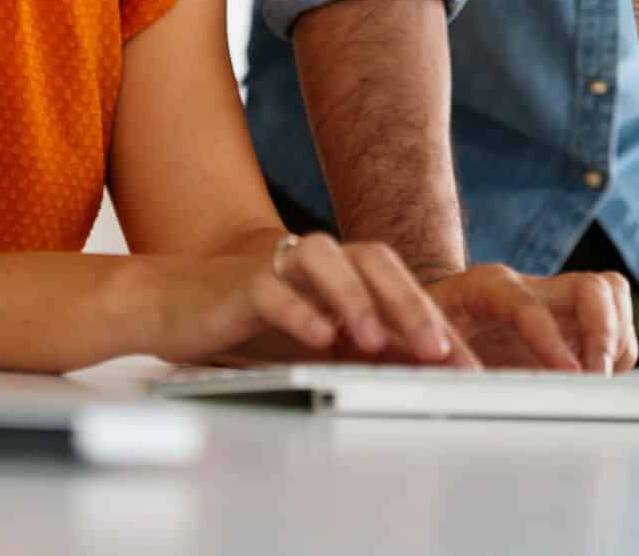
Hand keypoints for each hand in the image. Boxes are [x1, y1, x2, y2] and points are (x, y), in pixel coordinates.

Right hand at [151, 232, 476, 367]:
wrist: (171, 304)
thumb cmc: (249, 325)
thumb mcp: (317, 342)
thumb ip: (364, 351)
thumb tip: (422, 377)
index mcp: (342, 274)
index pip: (400, 286)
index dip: (435, 321)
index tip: (466, 365)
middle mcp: (317, 262)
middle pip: (374, 261)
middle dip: (409, 304)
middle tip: (437, 348)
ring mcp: (279, 267)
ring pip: (326, 260)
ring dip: (355, 297)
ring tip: (376, 339)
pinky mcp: (240, 283)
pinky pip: (273, 288)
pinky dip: (298, 310)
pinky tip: (318, 336)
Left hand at [423, 264, 638, 373]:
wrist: (433, 324)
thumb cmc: (423, 335)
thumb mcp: (418, 344)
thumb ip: (442, 365)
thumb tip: (464, 391)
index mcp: (486, 286)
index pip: (527, 304)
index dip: (549, 340)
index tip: (566, 375)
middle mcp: (529, 286)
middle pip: (591, 288)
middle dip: (603, 334)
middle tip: (595, 379)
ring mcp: (555, 300)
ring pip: (611, 297)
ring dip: (616, 341)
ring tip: (598, 382)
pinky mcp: (573, 320)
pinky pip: (616, 323)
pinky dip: (617, 352)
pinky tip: (597, 379)